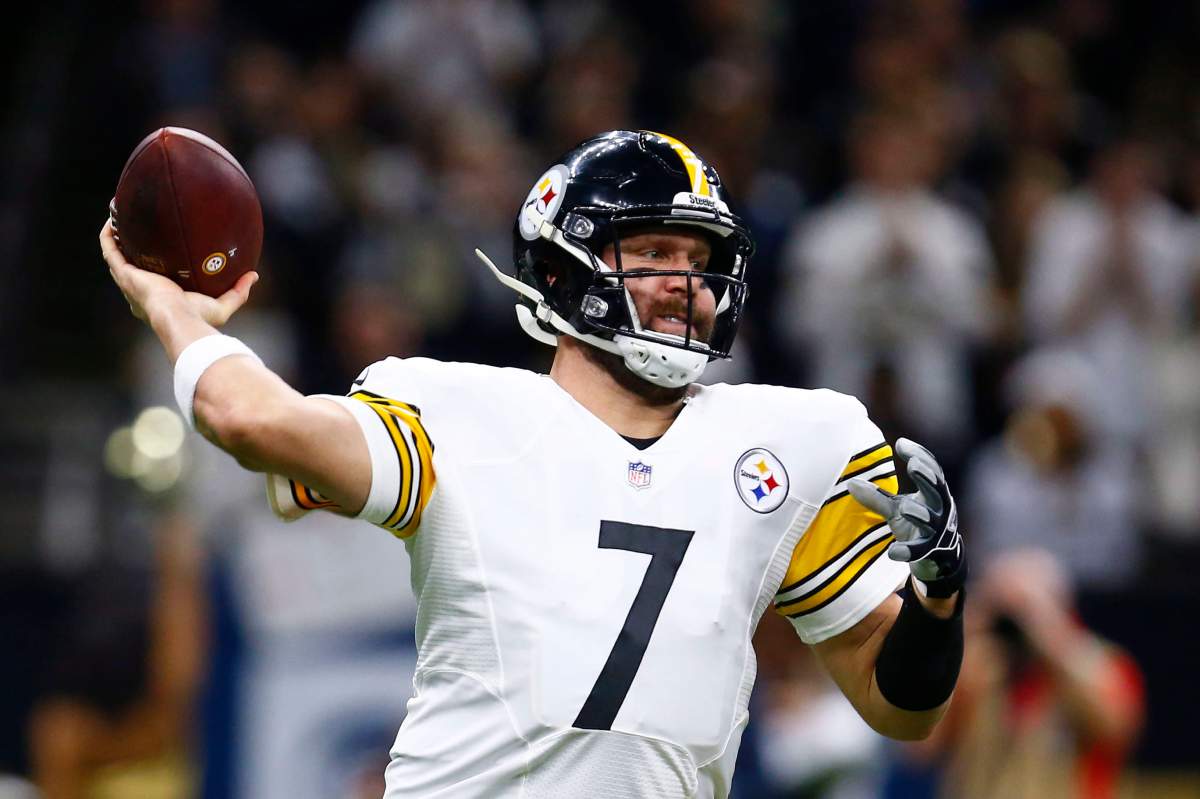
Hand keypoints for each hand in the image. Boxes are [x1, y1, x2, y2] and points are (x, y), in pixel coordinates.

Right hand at [99, 217, 256, 326]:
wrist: (178, 318)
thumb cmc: (198, 317)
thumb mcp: (222, 305)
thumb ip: (238, 292)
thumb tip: (253, 275)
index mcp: (159, 299)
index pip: (153, 281)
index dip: (154, 267)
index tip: (163, 251)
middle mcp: (139, 290)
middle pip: (132, 265)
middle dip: (132, 248)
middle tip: (140, 228)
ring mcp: (129, 280)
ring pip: (116, 254)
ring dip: (116, 234)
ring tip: (121, 215)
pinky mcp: (123, 272)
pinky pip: (109, 248)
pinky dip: (109, 232)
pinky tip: (114, 215)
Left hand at [848, 438, 965, 597]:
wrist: (935, 560)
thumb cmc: (916, 525)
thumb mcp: (896, 509)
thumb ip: (876, 496)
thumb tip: (850, 483)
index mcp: (933, 494)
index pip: (932, 470)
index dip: (920, 455)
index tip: (901, 443)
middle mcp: (940, 510)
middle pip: (938, 489)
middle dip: (927, 477)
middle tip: (914, 465)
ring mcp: (938, 532)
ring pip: (931, 521)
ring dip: (919, 512)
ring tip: (905, 507)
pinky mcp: (931, 552)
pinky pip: (921, 551)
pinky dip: (908, 551)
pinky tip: (893, 552)